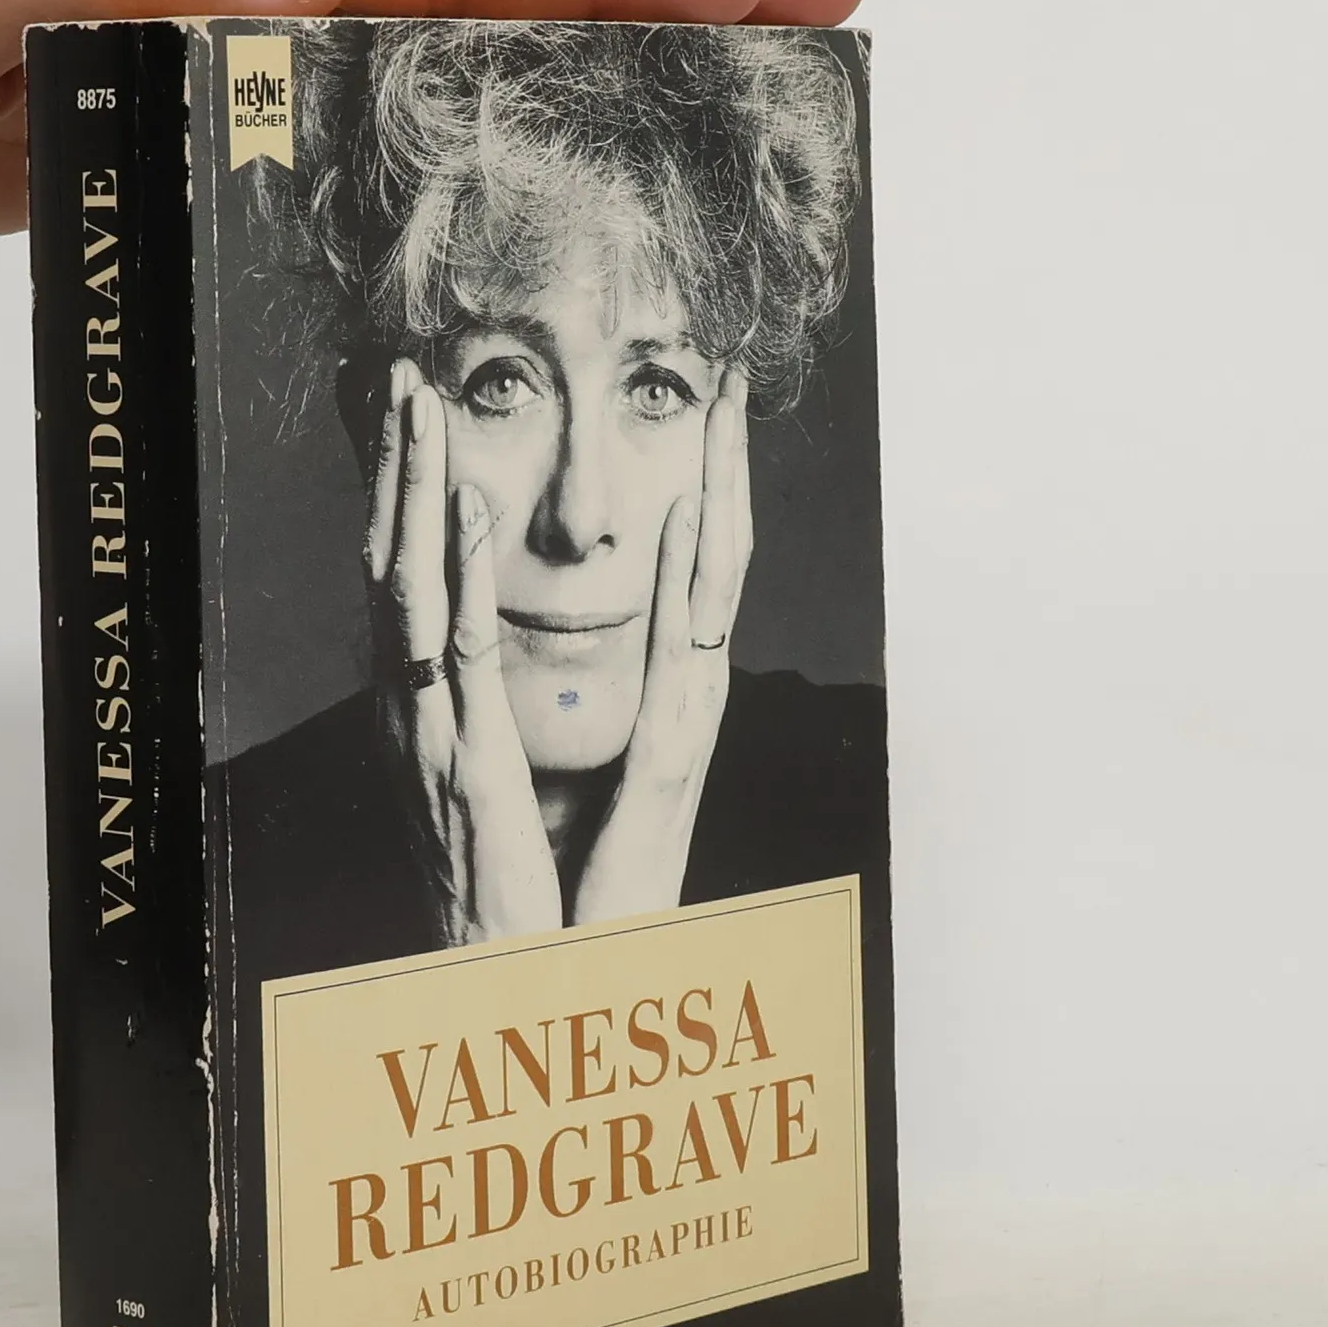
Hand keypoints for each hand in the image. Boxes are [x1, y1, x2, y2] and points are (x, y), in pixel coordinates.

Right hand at [368, 361, 561, 948]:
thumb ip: (456, 718)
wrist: (482, 976)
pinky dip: (453, 578)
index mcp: (413, 712)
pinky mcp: (467, 764)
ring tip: (419, 407)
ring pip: (408, 593)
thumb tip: (451, 670)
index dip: (396, 500)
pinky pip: (458, 657)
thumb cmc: (485, 884)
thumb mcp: (464, 784)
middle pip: (387, 566)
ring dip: (412, 494)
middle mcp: (405, 712)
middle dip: (393, 469)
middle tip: (399, 377)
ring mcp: (428, 734)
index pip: (396, 585)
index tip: (408, 424)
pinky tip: (459, 511)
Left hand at [572, 368, 752, 925]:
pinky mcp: (673, 756)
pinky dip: (694, 578)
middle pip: (720, 557)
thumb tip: (593, 642)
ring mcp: (694, 719)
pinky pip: (684, 652)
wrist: (596, 955)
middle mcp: (694, 692)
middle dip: (728, 463)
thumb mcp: (599, 760)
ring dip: (723, 489)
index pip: (696, 568)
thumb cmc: (595, 862)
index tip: (705, 408)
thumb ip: (610, 699)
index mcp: (672, 689)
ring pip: (719, 584)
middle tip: (734, 371)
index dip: (705, 484)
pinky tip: (694, 516)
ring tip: (726, 410)